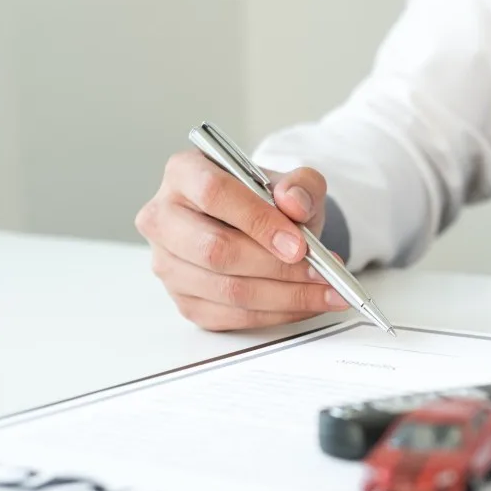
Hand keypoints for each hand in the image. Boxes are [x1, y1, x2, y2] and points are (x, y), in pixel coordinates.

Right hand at [134, 149, 348, 330]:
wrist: (259, 227)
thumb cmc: (267, 201)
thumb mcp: (293, 183)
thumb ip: (301, 186)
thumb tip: (295, 203)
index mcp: (184, 173)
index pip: (214, 194)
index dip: (258, 221)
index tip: (299, 244)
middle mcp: (164, 218)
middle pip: (215, 250)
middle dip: (276, 266)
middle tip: (321, 272)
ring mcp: (168, 264)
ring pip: (226, 290)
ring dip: (286, 296)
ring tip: (327, 291)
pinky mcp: (184, 300)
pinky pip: (232, 317)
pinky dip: (278, 314)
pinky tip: (307, 304)